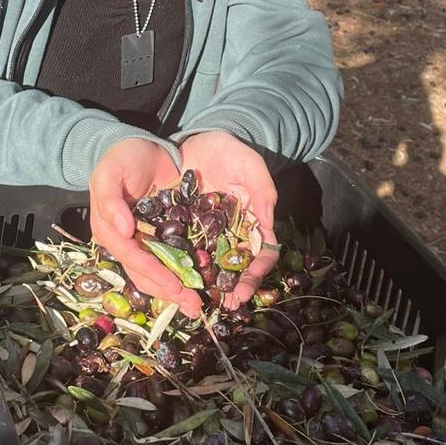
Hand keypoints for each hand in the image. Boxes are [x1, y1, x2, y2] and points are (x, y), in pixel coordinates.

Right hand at [88, 139, 201, 317]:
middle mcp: (125, 242)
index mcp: (110, 230)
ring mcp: (142, 242)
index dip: (153, 272)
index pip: (132, 257)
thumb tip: (123, 230)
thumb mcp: (110, 172)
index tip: (175, 285)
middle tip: (193, 306)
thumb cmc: (122, 158)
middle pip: (145, 274)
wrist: (142, 147)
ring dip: (176, 291)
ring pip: (156, 274)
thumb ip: (110, 200)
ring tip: (197, 305)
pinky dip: (183, 274)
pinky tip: (200, 285)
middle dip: (168, 291)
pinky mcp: (160, 237)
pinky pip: (170, 260)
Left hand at [178, 131, 277, 308]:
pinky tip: (177, 279)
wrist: (197, 141)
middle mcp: (232, 233)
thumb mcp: (250, 165)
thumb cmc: (229, 151)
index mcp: (252, 222)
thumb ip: (263, 190)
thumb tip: (268, 222)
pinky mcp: (183, 229)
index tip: (247, 285)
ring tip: (201, 300)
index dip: (257, 271)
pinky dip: (183, 266)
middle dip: (234, 287)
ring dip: (209, 284)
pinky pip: (185, 251)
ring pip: (211, 265)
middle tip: (226, 303)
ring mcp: (208, 233)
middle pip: (237, 267)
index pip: (262, 252)